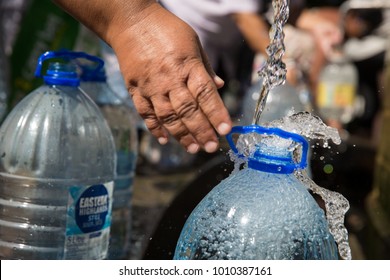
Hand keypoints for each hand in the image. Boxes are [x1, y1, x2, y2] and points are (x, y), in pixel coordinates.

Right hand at [109, 4, 231, 152]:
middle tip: (211, 146)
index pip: (206, 94)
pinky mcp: (135, 89)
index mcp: (188, 65)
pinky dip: (154, 128)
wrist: (130, 21)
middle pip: (188, 110)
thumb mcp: (193, 42)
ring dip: (181, 135)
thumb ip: (205, 67)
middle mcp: (169, 78)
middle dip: (201, 131)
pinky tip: (163, 140)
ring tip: (193, 149)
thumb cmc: (166, 29)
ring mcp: (151, 85)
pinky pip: (145, 112)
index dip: (217, 113)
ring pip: (167, 116)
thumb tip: (220, 87)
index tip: (225, 130)